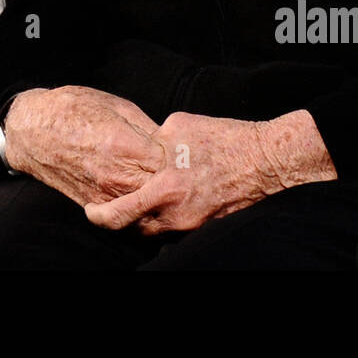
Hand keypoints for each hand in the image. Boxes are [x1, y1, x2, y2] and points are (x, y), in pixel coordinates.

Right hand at [3, 85, 165, 205]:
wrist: (32, 130)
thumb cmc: (72, 110)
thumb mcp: (116, 106)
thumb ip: (147, 128)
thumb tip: (171, 141)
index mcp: (124, 145)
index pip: (170, 161)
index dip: (179, 155)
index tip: (182, 148)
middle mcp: (115, 175)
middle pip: (161, 188)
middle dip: (172, 178)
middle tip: (179, 166)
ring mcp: (104, 194)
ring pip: (146, 205)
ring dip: (157, 194)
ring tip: (162, 179)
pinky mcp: (93, 204)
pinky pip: (125, 211)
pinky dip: (137, 204)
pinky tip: (142, 190)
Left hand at [84, 109, 335, 234]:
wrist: (268, 161)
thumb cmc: (225, 138)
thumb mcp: (180, 126)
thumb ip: (154, 140)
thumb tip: (142, 145)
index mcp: (165, 184)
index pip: (120, 211)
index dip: (99, 214)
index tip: (89, 209)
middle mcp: (176, 211)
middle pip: (134, 229)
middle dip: (117, 222)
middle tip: (102, 212)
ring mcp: (192, 222)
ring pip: (154, 232)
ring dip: (141, 221)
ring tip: (132, 206)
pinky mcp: (206, 225)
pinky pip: (175, 228)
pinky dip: (164, 219)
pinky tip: (161, 206)